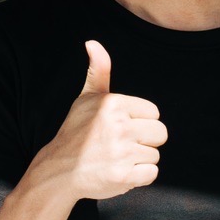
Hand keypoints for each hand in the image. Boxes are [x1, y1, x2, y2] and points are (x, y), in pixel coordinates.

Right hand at [40, 40, 165, 200]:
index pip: (153, 113)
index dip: (139, 122)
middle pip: (160, 133)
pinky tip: (119, 171)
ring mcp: (121, 152)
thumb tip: (92, 43)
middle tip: (120, 145)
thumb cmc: (76, 132)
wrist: (59, 170)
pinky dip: (138, 177)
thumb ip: (99, 70)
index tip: (119, 128)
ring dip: (139, 160)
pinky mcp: (123, 176)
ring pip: (154, 155)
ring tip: (116, 159)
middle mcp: (119, 126)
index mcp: (113, 104)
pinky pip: (151, 174)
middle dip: (144, 141)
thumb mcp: (86, 98)